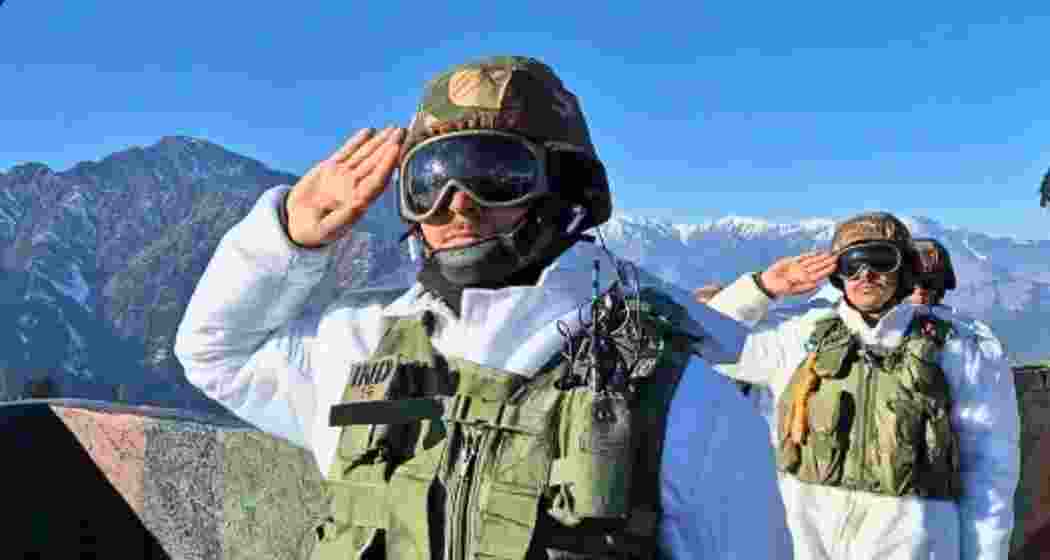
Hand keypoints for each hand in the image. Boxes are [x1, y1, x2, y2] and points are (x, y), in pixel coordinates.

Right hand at [285, 127, 403, 247]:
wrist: (295, 225)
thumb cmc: (312, 232)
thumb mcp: (326, 229)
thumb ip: (343, 217)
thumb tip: (361, 204)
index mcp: (357, 201)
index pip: (377, 180)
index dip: (387, 164)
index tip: (396, 148)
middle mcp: (354, 186)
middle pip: (375, 163)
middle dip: (389, 147)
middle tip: (402, 130)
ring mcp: (343, 176)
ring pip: (365, 155)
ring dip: (379, 141)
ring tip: (393, 128)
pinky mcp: (330, 169)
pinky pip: (346, 152)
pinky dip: (357, 141)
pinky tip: (369, 131)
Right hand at [759, 251, 836, 297]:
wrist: (767, 282)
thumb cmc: (779, 288)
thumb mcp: (791, 289)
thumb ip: (804, 286)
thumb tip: (817, 284)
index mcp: (805, 281)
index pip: (819, 274)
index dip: (827, 269)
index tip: (835, 265)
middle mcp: (803, 274)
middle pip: (818, 266)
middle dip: (827, 261)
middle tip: (836, 256)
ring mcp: (798, 267)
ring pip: (813, 261)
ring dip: (821, 257)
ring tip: (830, 253)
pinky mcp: (792, 262)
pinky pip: (803, 257)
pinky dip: (811, 254)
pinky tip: (817, 252)